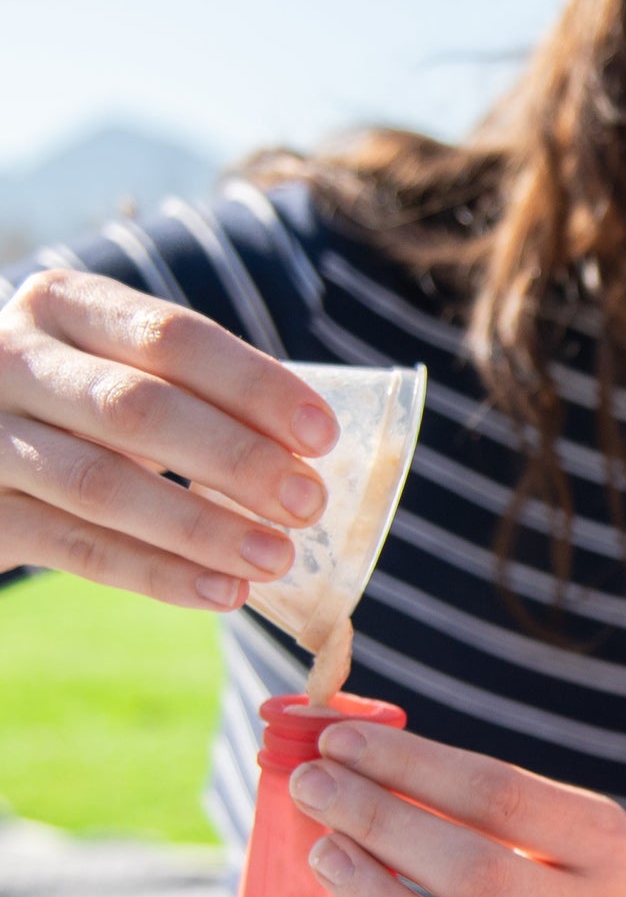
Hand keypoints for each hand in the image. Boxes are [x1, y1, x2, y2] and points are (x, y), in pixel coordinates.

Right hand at [0, 268, 337, 606]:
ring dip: (200, 527)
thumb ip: (203, 395)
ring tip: (275, 558)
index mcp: (66, 305)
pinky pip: (74, 548)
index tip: (322, 434)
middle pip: (135, 408)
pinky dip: (156, 573)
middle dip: (235, 458)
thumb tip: (311, 453)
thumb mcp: (128, 370)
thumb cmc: (84, 403)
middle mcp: (12, 359)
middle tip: (308, 502)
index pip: (171, 336)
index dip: (253, 386)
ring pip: (101, 485)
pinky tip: (221, 591)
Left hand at [288, 718, 625, 896]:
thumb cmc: (562, 882)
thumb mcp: (558, 830)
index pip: (499, 794)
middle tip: (313, 787)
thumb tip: (356, 755)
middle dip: (381, 821)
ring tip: (323, 854)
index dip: (412, 765)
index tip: (340, 741)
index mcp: (605, 843)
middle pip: (475, 870)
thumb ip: (476, 799)